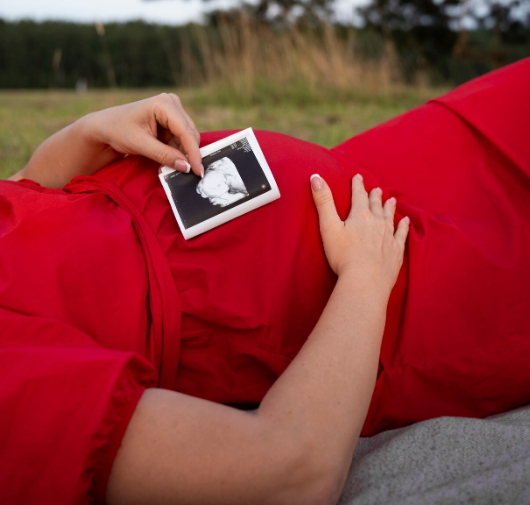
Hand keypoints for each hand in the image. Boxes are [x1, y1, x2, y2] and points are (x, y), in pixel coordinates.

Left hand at [84, 93, 202, 176]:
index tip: (198, 171)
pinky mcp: (171, 121)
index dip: (193, 153)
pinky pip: (180, 140)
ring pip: (186, 139)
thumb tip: (186, 167)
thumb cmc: (118, 130)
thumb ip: (164, 155)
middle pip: (190, 134)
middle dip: (188, 155)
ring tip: (169, 168)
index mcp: (164, 104)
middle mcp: (172, 104)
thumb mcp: (140, 144)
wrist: (105, 127)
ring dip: (181, 155)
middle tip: (186, 174)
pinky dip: (176, 153)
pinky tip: (168, 161)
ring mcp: (172, 111)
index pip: (185, 131)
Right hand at [310, 173, 408, 292]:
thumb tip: (315, 177)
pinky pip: (402, 234)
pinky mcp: (396, 251)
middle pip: (376, 205)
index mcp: (360, 216)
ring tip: (391, 200)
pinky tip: (405, 221)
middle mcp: (377, 223)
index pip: (359, 196)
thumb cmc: (343, 255)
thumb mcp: (328, 227)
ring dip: (389, 207)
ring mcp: (388, 236)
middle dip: (374, 196)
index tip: (358, 177)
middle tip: (376, 189)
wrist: (365, 280)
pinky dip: (404, 226)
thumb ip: (323, 201)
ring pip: (390, 217)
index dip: (357, 185)